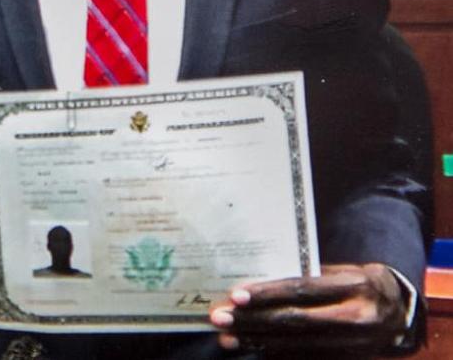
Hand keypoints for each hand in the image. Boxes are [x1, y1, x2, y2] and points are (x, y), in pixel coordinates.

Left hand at [209, 263, 407, 355]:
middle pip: (295, 320)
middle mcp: (356, 317)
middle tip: (220, 318)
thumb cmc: (359, 281)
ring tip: (228, 338)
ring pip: (296, 344)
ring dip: (257, 342)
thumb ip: (307, 275)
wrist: (399, 311)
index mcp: (355, 285)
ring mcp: (353, 344)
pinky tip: (253, 349)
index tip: (236, 296)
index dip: (267, 294)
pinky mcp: (347, 359)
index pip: (302, 289)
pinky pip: (306, 357)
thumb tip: (257, 281)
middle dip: (253, 321)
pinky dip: (276, 353)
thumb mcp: (341, 270)